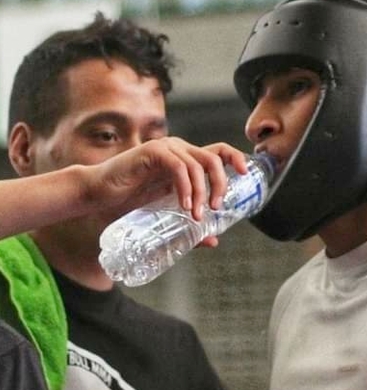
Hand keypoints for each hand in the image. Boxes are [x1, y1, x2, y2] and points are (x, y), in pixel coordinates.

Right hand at [83, 138, 248, 222]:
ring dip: (202, 191)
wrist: (97, 196)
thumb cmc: (129, 203)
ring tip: (196, 215)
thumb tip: (214, 241)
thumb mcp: (165, 215)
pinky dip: (186, 187)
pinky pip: (178, 167)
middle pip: (214, 158)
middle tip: (217, 208)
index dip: (236, 158)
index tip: (247, 174)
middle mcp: (179, 150)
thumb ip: (189, 225)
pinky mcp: (152, 153)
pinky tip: (184, 206)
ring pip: (199, 164)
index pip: (218, 151)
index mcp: (186, 159)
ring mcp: (166, 149)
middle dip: (222, 184)